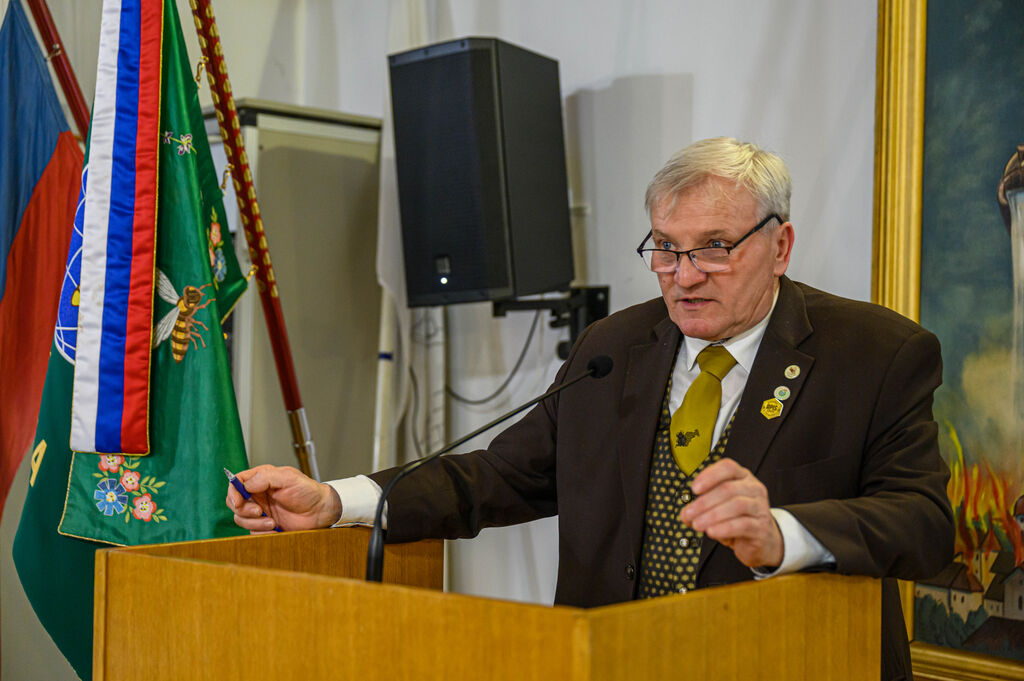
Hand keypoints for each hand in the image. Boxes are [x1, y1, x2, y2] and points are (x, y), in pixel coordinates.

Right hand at [226, 464, 341, 532]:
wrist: (320, 512)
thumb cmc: (308, 492)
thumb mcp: (288, 478)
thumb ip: (265, 478)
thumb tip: (246, 484)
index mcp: (261, 479)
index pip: (237, 482)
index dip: (233, 492)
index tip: (238, 501)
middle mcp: (258, 494)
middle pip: (234, 503)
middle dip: (244, 510)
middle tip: (260, 512)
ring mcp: (260, 511)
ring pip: (241, 519)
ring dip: (254, 523)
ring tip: (272, 522)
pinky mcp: (265, 525)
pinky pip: (253, 532)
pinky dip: (262, 532)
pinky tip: (276, 529)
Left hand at [679, 458, 782, 568]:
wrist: (762, 540)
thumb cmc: (739, 519)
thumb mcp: (718, 509)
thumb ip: (701, 508)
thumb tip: (685, 514)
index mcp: (742, 478)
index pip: (728, 467)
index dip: (710, 475)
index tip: (694, 488)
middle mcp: (753, 489)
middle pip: (728, 488)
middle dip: (704, 501)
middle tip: (690, 513)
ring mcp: (760, 507)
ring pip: (737, 505)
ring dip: (712, 515)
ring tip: (698, 524)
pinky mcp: (761, 527)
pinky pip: (743, 524)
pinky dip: (724, 528)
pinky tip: (712, 531)